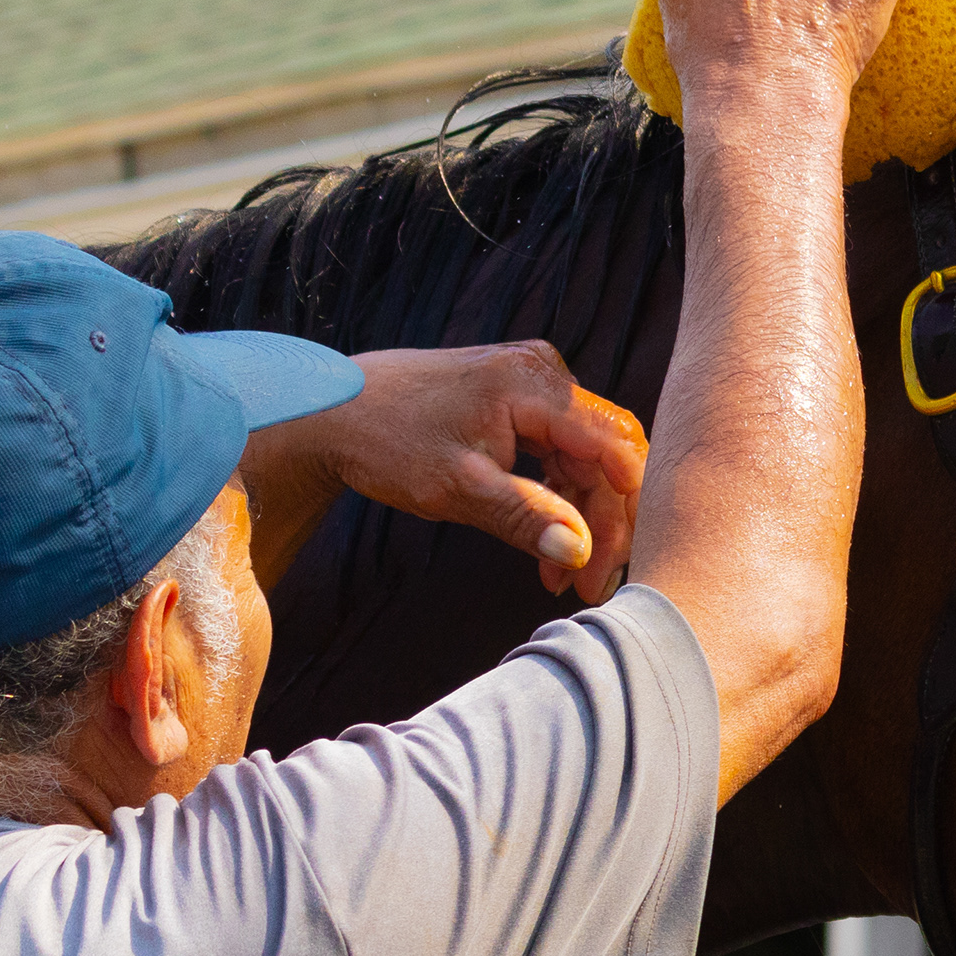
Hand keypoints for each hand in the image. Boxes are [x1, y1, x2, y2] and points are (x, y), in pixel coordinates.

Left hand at [243, 342, 645, 603]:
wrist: (335, 410)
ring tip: (561, 574)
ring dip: (581, 514)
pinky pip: (562, 447)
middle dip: (603, 522)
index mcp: (531, 384)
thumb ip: (524, 516)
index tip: (606, 570)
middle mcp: (542, 372)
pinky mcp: (520, 395)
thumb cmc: (387, 442)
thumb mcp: (456, 488)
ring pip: (587, 455)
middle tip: (586, 584)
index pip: (611, 448)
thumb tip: (579, 550)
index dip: (620, 514)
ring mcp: (532, 380)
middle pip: (605, 453)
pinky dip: (559, 494)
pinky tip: (548, 536)